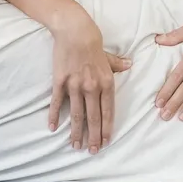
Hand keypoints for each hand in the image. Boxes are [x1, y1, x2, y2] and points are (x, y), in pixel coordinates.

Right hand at [50, 19, 131, 153]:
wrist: (75, 31)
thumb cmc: (93, 43)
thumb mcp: (109, 56)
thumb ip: (118, 65)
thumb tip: (130, 64)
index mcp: (106, 83)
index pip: (108, 112)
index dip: (107, 129)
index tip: (105, 142)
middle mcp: (92, 87)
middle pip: (93, 117)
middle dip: (93, 136)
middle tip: (92, 151)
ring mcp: (75, 85)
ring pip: (76, 114)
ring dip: (76, 132)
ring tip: (75, 145)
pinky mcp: (60, 81)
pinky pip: (56, 102)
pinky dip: (54, 115)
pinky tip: (52, 127)